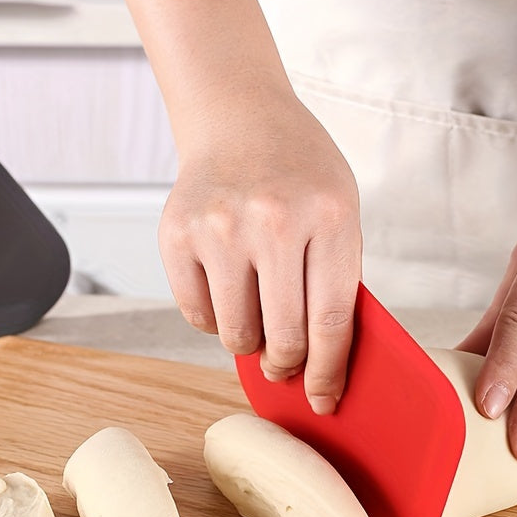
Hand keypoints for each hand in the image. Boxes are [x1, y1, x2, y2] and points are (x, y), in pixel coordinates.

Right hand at [159, 87, 362, 414]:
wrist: (239, 118)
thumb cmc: (299, 173)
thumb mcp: (340, 213)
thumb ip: (334, 281)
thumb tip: (321, 363)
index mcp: (328, 217)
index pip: (331, 323)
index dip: (328, 373)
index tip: (324, 398)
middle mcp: (272, 221)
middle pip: (283, 339)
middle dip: (286, 365)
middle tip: (284, 363)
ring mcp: (219, 227)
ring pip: (234, 335)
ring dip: (248, 342)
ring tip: (257, 316)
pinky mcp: (176, 234)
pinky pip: (197, 315)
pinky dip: (214, 319)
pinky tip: (227, 289)